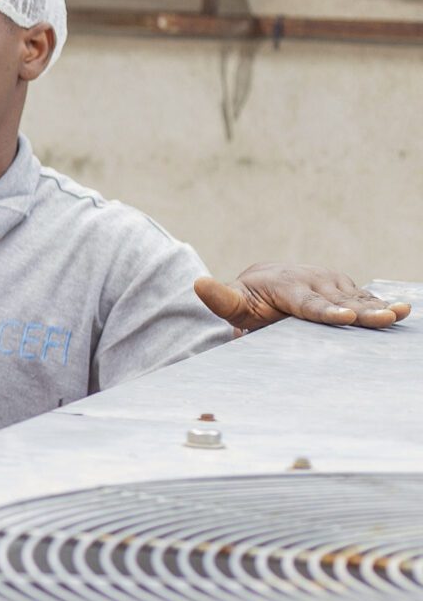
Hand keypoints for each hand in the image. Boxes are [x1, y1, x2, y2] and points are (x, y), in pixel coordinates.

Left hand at [195, 265, 409, 333]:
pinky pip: (365, 298)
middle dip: (362, 311)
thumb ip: (219, 298)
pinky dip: (382, 303)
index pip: (309, 304)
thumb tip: (197, 283)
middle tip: (384, 318)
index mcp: (288, 287)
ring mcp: (333, 284)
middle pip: (340, 302)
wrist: (267, 281)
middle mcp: (314, 282)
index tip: (344, 316)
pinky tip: (403, 310)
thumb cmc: (249, 299)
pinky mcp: (346, 289)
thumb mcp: (232, 301)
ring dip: (378, 307)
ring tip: (399, 313)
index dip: (327, 311)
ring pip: (357, 299)